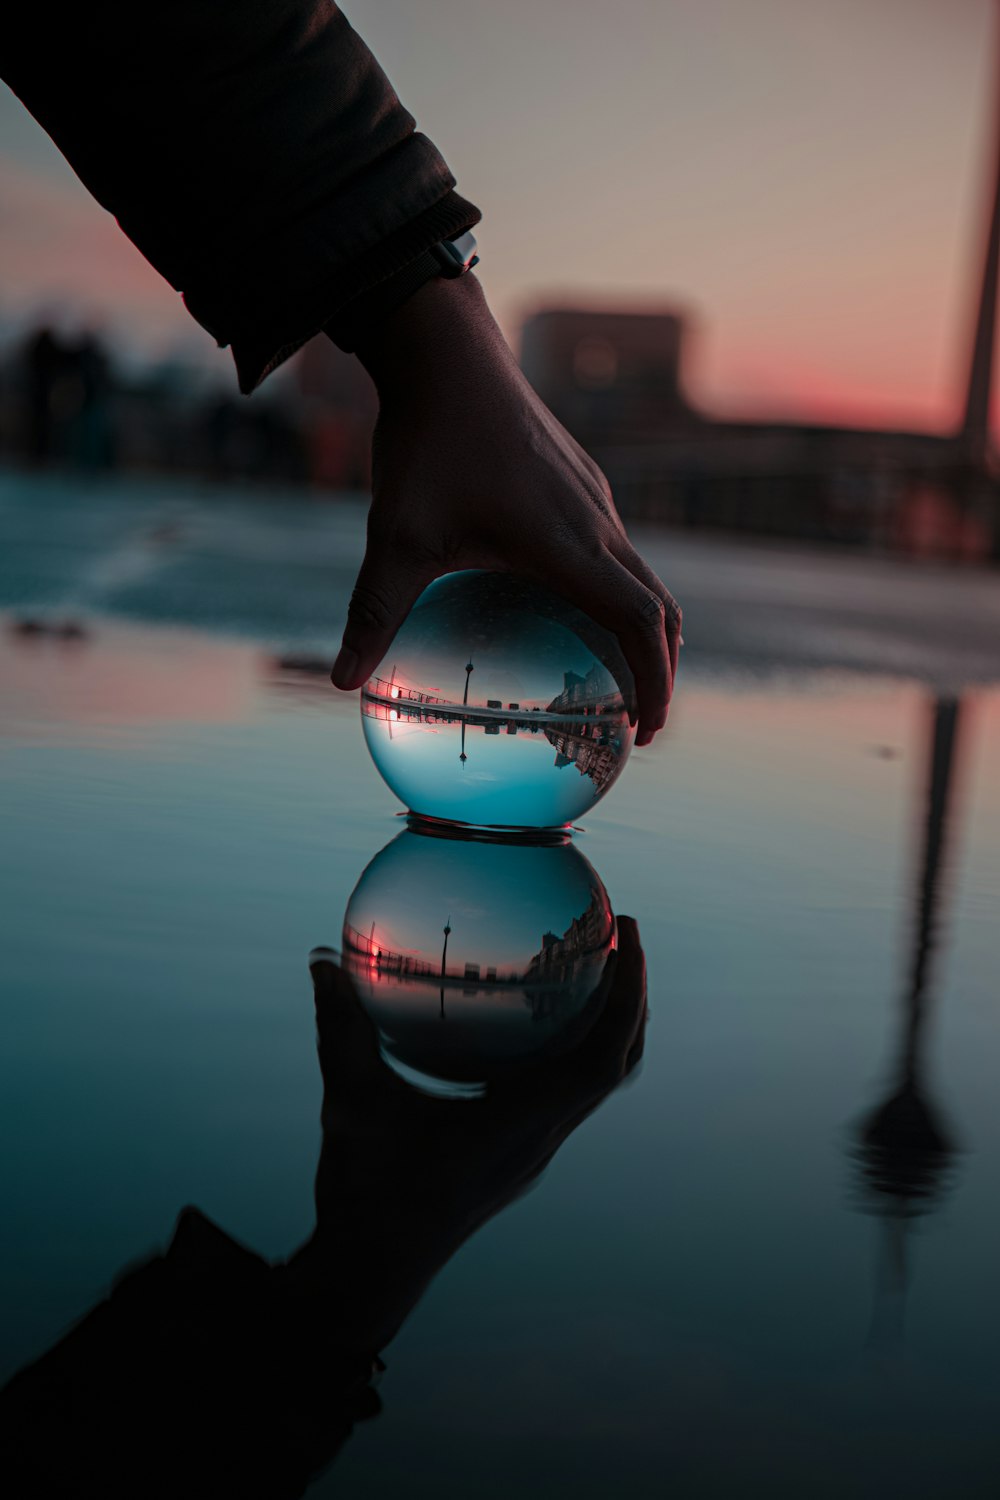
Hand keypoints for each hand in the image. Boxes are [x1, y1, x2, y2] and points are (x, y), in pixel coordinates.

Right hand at [293, 916, 647, 1351]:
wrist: (372, 1270)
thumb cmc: (364, 1192)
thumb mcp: (349, 1104)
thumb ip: (340, 1030)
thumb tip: (321, 960)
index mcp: (517, 1126)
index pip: (599, 1061)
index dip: (626, 999)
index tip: (628, 936)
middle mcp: (539, 1139)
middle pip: (615, 1065)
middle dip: (631, 998)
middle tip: (623, 932)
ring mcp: (533, 1151)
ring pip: (595, 1085)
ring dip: (608, 1027)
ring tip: (596, 969)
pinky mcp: (518, 1155)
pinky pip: (565, 1095)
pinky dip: (571, 1050)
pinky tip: (534, 1019)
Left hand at [331, 276, 680, 744]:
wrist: (447, 350)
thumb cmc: (426, 441)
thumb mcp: (396, 536)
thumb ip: (375, 612)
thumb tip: (345, 682)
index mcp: (569, 544)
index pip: (640, 623)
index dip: (657, 680)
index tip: (649, 730)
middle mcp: (596, 521)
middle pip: (660, 606)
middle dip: (662, 667)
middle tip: (639, 720)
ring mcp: (593, 497)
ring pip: (641, 574)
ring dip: (642, 627)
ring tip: (616, 670)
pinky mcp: (579, 479)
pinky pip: (616, 547)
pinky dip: (617, 589)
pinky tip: (568, 601)